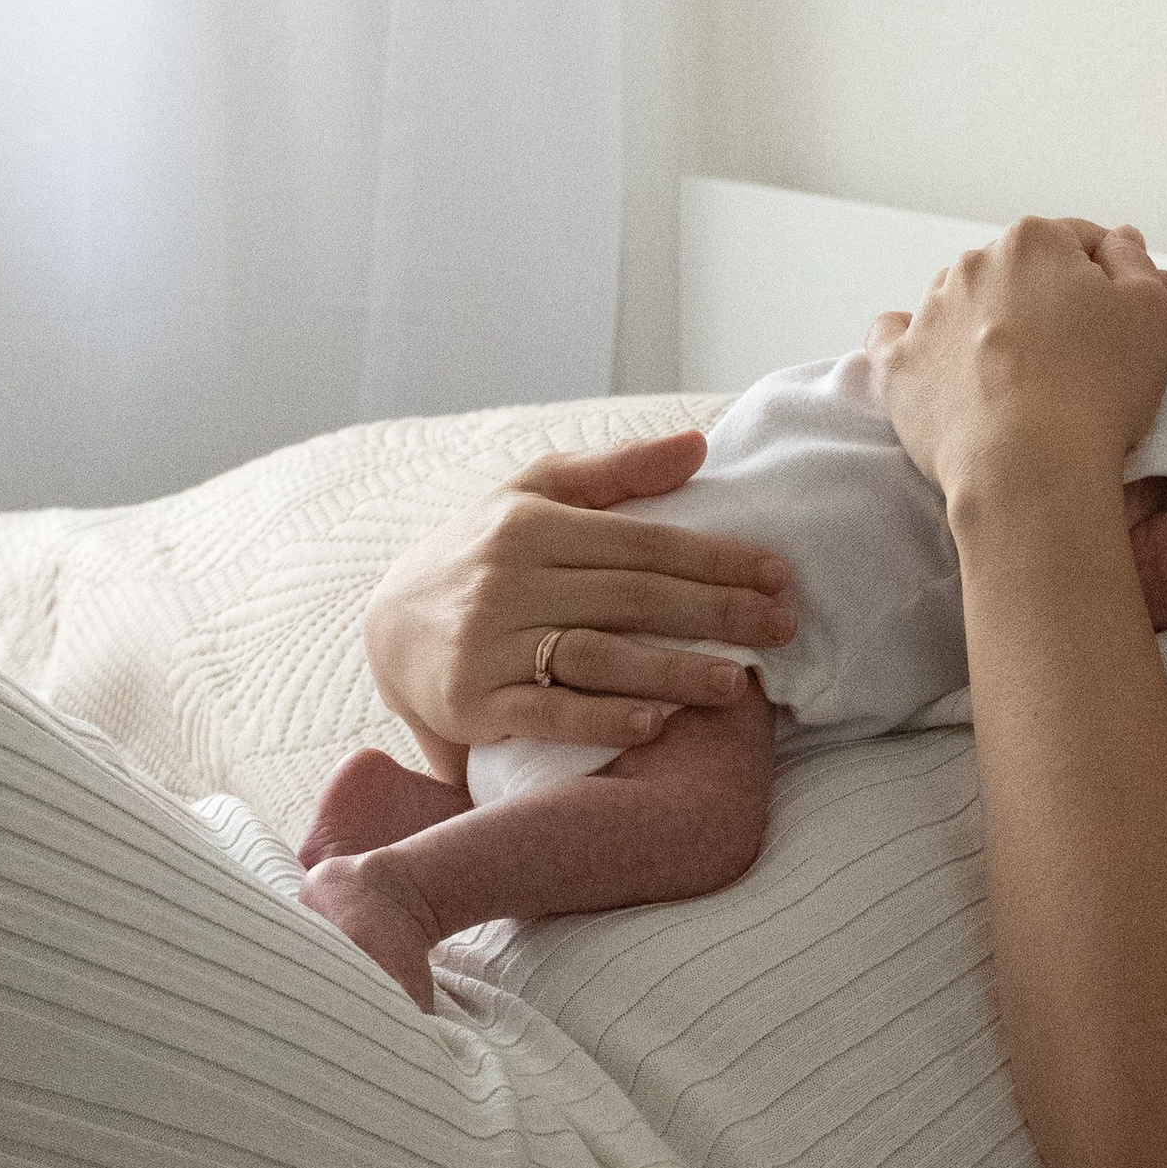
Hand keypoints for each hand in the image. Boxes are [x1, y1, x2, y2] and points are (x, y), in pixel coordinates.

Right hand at [362, 432, 798, 778]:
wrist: (384, 624)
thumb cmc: (479, 554)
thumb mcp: (534, 494)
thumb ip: (617, 471)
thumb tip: (699, 444)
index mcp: (532, 524)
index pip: (642, 542)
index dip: (715, 558)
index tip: (778, 575)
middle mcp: (508, 579)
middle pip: (631, 597)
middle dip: (715, 612)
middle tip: (782, 628)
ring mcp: (487, 643)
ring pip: (596, 654)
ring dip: (673, 670)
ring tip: (738, 684)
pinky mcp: (471, 703)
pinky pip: (546, 711)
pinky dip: (602, 717)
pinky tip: (656, 723)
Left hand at [871, 217, 1166, 522]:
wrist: (1030, 467)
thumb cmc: (1099, 389)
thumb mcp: (1151, 311)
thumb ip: (1133, 261)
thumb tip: (1114, 240)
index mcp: (1033, 241)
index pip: (1076, 242)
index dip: (1103, 281)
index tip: (1113, 322)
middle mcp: (973, 263)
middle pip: (1017, 272)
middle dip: (1041, 301)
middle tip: (1071, 358)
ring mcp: (928, 312)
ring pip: (961, 301)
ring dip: (983, 323)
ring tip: (1014, 378)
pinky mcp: (898, 364)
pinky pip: (896, 336)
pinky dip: (914, 344)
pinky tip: (934, 362)